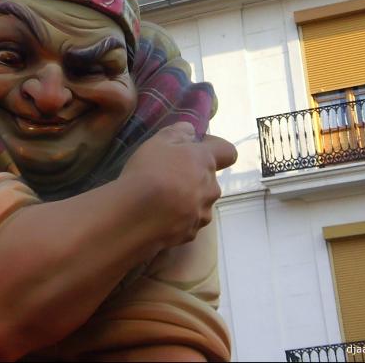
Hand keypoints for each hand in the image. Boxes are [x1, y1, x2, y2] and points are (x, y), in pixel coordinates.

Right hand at [121, 122, 236, 247]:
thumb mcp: (157, 143)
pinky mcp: (192, 233)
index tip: (195, 147)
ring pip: (200, 202)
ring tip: (160, 199)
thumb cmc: (148, 172)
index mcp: (205, 162)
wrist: (136, 216)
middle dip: (193, 176)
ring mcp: (203, 213)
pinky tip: (157, 216)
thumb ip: (177, 133)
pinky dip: (178, 218)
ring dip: (187, 198)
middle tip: (166, 175)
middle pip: (208, 179)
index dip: (215, 147)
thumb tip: (191, 130)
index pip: (228, 151)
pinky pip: (189, 221)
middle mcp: (211, 188)